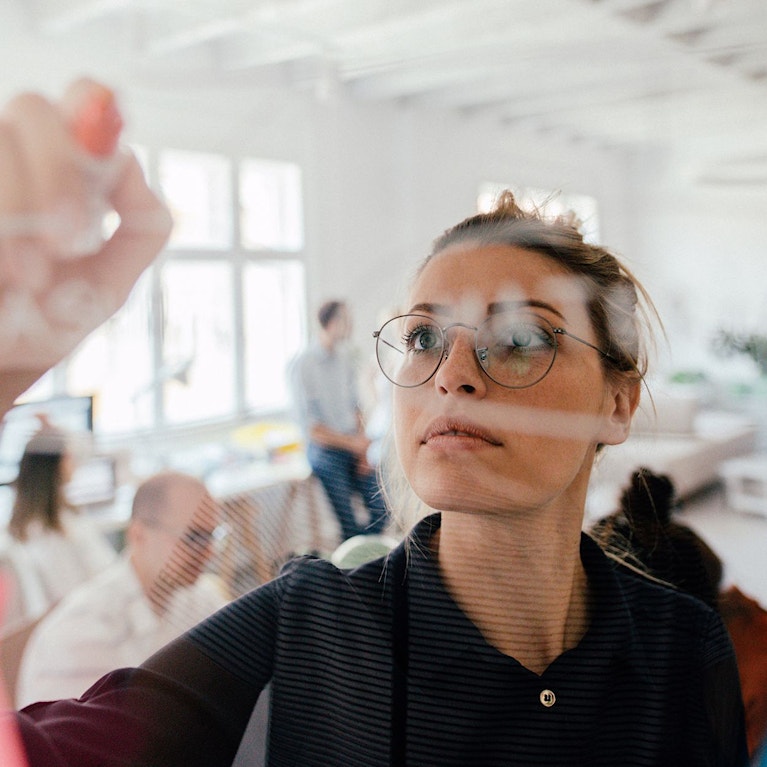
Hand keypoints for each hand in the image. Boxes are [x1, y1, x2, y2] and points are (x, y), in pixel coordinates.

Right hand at [0, 78, 171, 411]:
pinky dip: (2, 231)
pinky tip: (7, 273)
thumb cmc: (51, 317)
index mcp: (70, 174)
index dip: (94, 118)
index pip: (85, 103)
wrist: (0, 357)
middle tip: (65, 240)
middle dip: (56, 174)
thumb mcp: (110, 282)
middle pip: (34, 111)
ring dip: (18, 206)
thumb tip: (135, 171)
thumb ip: (140, 230)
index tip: (103, 168)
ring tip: (27, 275)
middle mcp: (20, 159)